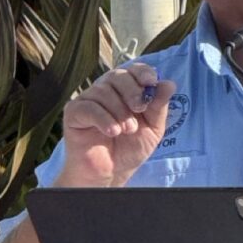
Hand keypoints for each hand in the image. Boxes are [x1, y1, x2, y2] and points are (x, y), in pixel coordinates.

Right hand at [59, 63, 175, 186]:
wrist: (111, 172)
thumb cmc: (130, 148)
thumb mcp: (152, 127)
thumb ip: (159, 106)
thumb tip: (169, 83)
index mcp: (126, 90)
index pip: (133, 70)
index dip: (143, 73)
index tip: (151, 83)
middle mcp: (106, 90)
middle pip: (117, 76)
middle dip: (132, 91)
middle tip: (139, 109)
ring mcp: (88, 99)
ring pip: (103, 92)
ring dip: (120, 111)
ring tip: (127, 130)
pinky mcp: (74, 112)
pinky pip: (88, 107)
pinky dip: (104, 119)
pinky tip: (112, 132)